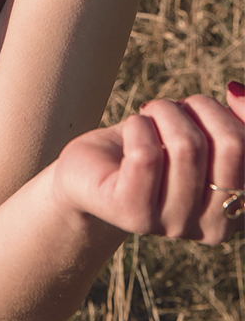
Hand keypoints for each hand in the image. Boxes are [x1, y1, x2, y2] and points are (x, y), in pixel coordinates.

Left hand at [54, 83, 244, 243]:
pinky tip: (130, 131)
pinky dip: (137, 125)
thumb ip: (232, 121)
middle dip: (201, 108)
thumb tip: (237, 92)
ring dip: (163, 112)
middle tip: (174, 109)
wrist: (90, 171)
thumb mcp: (198, 129)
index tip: (229, 94)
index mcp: (240, 207)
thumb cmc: (152, 144)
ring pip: (187, 144)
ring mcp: (173, 225)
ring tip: (148, 118)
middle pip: (232, 146)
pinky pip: (146, 153)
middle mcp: (214, 228)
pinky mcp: (133, 214)